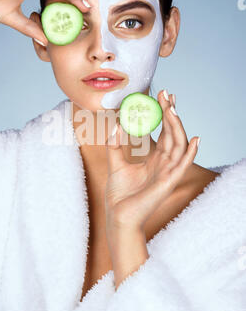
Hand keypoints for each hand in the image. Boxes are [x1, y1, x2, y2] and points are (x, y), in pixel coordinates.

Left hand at [105, 89, 199, 234]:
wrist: (117, 215)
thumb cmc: (119, 195)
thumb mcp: (115, 164)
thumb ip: (116, 145)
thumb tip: (117, 125)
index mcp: (155, 160)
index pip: (164, 133)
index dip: (165, 114)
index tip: (163, 96)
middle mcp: (164, 164)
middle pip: (173, 134)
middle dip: (171, 114)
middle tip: (167, 94)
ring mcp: (168, 173)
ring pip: (178, 145)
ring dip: (177, 126)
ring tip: (173, 108)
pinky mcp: (168, 183)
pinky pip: (182, 166)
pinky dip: (190, 153)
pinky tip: (195, 138)